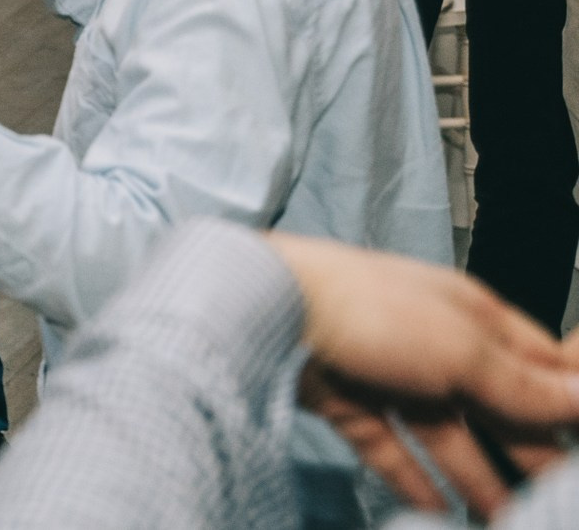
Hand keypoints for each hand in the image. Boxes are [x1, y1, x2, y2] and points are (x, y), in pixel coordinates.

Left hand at [271, 231, 578, 518]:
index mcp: (468, 314)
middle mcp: (432, 340)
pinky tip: (439, 512)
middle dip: (526, 449)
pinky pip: (391, 448)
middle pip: (492, 404)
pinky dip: (414, 480)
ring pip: (445, 434)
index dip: (565, 399)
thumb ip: (522, 385)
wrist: (269, 310)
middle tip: (553, 495)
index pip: (535, 361)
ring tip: (507, 519)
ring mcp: (387, 372)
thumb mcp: (464, 350)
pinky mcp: (347, 401)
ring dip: (476, 477)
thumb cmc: (370, 310)